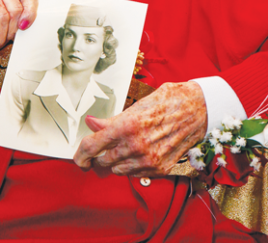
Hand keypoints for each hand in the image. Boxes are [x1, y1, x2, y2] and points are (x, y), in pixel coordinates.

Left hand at [74, 81, 206, 176]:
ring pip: (118, 170)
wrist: (196, 109)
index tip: (78, 158)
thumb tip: (91, 123)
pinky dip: (131, 166)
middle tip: (103, 148)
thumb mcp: (135, 107)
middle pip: (103, 161)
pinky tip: (137, 152)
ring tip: (123, 148)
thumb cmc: (165, 102)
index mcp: (126, 126)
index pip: (92, 146)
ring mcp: (148, 160)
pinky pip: (135, 174)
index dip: (80, 154)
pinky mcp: (159, 168)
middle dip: (99, 156)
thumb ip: (111, 120)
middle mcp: (135, 145)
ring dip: (115, 162)